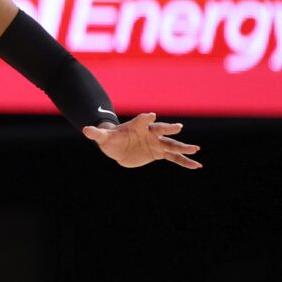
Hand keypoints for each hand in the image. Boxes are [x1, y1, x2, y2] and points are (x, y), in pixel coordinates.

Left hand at [84, 112, 202, 169]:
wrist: (118, 147)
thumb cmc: (111, 139)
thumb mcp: (103, 137)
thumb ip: (96, 133)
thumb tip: (85, 130)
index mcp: (136, 126)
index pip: (142, 120)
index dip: (145, 117)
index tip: (151, 115)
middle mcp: (149, 132)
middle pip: (160, 129)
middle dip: (168, 128)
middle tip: (178, 127)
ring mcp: (156, 142)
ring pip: (171, 144)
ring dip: (182, 147)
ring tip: (195, 149)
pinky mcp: (159, 153)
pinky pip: (174, 157)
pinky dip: (184, 161)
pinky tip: (196, 166)